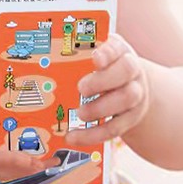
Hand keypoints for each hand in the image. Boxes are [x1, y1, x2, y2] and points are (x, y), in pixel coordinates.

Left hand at [64, 33, 149, 147]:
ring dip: (99, 108)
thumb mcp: (99, 60)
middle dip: (103, 81)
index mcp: (121, 52)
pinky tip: (74, 136)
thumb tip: (47, 60)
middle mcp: (133, 72)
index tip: (95, 59)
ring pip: (125, 100)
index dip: (107, 53)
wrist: (133, 88)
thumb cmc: (107, 71)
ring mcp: (135, 95)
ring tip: (80, 113)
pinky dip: (92, 134)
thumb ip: (80, 57)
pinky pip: (114, 128)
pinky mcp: (129, 119)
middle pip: (127, 72)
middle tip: (81, 88)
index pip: (118, 47)